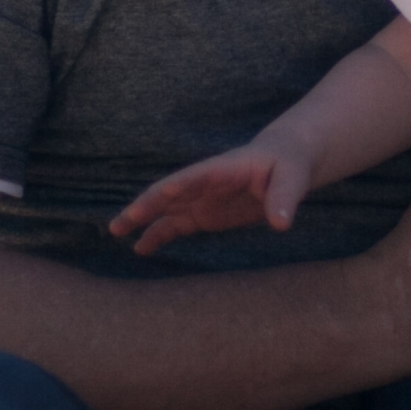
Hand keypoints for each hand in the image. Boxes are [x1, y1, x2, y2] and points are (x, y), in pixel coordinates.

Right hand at [111, 146, 309, 255]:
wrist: (283, 162)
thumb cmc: (289, 165)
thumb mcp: (293, 178)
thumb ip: (284, 198)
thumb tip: (281, 224)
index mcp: (224, 169)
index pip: (199, 175)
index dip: (182, 184)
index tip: (164, 193)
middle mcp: (204, 183)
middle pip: (169, 192)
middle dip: (147, 205)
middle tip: (123, 220)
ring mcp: (200, 198)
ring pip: (164, 209)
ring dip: (141, 219)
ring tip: (116, 232)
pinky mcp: (203, 214)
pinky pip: (174, 225)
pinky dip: (157, 235)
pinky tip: (140, 248)